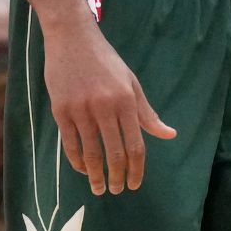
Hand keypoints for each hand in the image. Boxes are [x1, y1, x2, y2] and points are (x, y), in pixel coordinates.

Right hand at [43, 18, 175, 194]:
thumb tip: (169, 135)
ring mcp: (81, 109)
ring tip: (98, 188)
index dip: (136, 168)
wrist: (73, 39)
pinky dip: (77, 160)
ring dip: (95, 174)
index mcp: (126, 101)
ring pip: (90, 151)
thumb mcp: (132, 84)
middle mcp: (105, 107)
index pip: (136, 144)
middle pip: (113, 152)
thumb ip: (147, 114)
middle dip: (117, 176)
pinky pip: (70, 143)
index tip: (135, 184)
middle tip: (118, 190)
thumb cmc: (106, 62)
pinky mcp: (61, 110)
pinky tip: (82, 169)